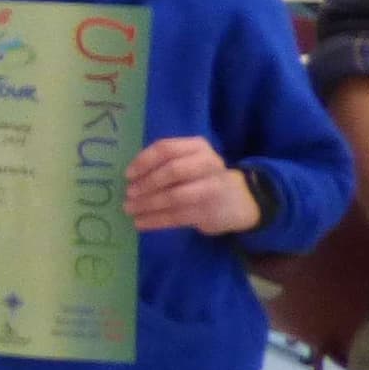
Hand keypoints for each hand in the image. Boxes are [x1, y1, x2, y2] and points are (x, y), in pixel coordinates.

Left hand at [124, 136, 261, 237]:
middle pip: (172, 171)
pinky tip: (140, 223)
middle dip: (146, 183)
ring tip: (129, 209)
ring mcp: (211, 188)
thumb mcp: (188, 162)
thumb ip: (164, 164)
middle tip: (128, 194)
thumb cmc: (202, 177)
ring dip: (147, 204)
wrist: (240, 200)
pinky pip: (177, 216)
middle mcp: (207, 164)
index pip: (166, 148)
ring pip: (174, 196)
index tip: (128, 174)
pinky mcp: (209, 212)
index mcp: (197, 147)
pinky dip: (155, 220)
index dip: (144, 161)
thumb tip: (130, 177)